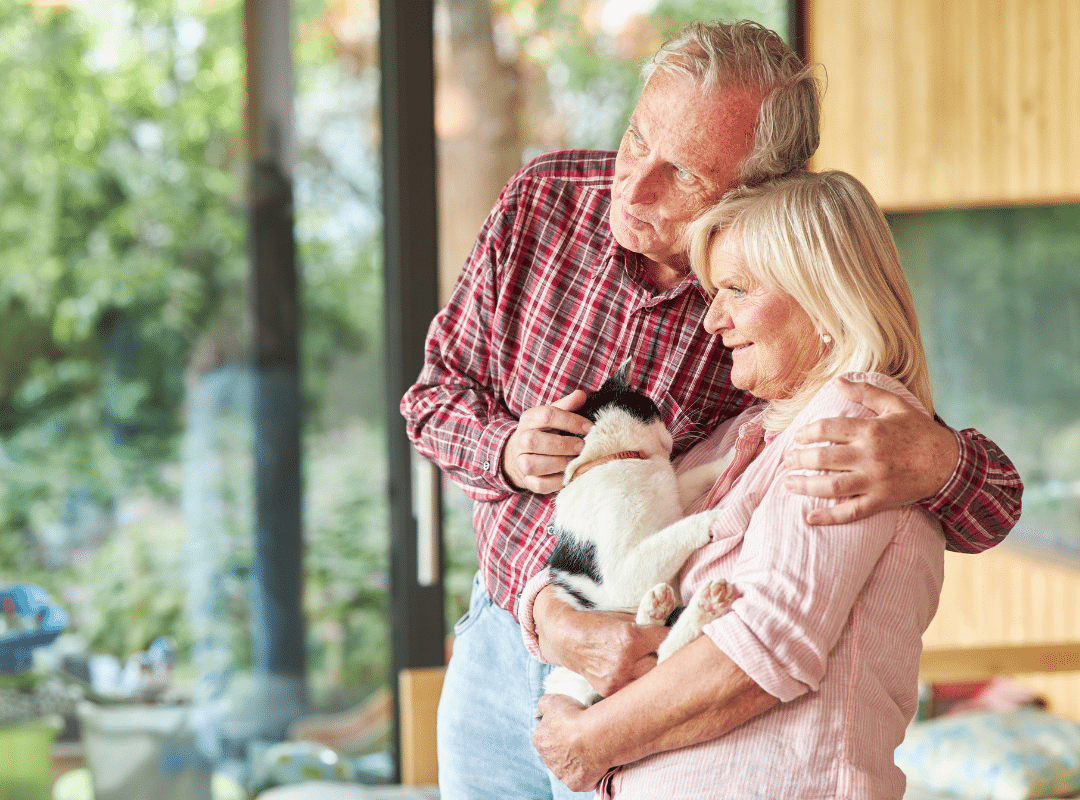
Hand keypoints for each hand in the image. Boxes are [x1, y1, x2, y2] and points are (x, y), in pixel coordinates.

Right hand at [502, 390, 591, 492]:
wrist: (523, 454)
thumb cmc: (545, 432)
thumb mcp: (554, 415)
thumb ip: (567, 406)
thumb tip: (581, 395)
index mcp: (529, 419)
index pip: (547, 415)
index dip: (570, 421)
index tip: (589, 427)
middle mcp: (521, 440)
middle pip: (535, 441)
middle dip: (563, 445)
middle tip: (582, 447)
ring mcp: (521, 461)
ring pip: (534, 464)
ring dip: (559, 463)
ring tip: (576, 461)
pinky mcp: (527, 480)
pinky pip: (540, 484)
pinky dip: (556, 481)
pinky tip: (570, 475)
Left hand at [533, 693, 608, 791]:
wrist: (593, 738)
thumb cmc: (573, 718)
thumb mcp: (553, 700)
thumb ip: (544, 704)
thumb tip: (542, 708)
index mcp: (539, 740)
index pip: (546, 734)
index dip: (559, 728)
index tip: (570, 724)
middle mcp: (547, 760)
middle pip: (556, 752)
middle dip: (567, 745)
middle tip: (581, 736)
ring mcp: (561, 774)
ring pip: (568, 766)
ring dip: (577, 759)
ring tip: (591, 747)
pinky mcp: (575, 784)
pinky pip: (582, 778)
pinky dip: (588, 771)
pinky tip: (595, 760)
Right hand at [534, 586, 667, 697]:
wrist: (565, 638)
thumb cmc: (596, 623)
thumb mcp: (623, 617)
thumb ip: (648, 625)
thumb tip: (674, 627)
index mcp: (631, 638)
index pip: (667, 640)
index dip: (676, 636)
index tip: (680, 636)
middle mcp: (625, 662)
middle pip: (664, 665)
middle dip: (670, 658)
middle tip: (674, 653)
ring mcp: (617, 680)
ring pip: (651, 682)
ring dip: (657, 674)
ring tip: (660, 667)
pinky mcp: (609, 692)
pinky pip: (634, 689)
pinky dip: (640, 683)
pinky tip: (641, 676)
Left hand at [784, 377, 959, 524]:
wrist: (949, 464)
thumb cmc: (920, 432)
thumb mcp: (896, 405)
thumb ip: (866, 392)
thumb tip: (838, 380)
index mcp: (871, 431)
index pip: (827, 429)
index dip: (807, 432)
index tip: (797, 437)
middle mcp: (869, 456)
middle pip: (824, 458)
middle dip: (799, 459)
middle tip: (786, 460)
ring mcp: (874, 481)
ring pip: (832, 486)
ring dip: (805, 486)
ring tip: (788, 482)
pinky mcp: (881, 501)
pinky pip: (851, 512)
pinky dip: (829, 517)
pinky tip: (809, 518)